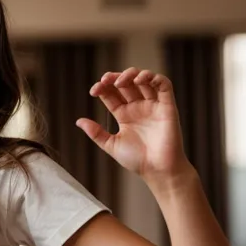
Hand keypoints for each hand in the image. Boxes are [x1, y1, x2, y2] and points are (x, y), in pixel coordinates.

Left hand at [76, 68, 191, 181]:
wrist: (158, 171)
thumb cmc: (137, 160)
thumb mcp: (111, 145)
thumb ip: (96, 133)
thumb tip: (78, 121)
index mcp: (124, 114)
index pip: (112, 93)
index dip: (102, 87)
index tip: (93, 91)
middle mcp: (138, 107)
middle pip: (126, 83)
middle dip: (115, 77)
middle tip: (105, 81)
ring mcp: (153, 105)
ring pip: (144, 79)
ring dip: (132, 74)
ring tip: (121, 81)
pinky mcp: (167, 106)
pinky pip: (164, 85)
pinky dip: (154, 77)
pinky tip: (141, 80)